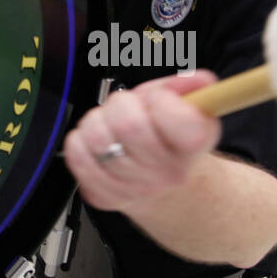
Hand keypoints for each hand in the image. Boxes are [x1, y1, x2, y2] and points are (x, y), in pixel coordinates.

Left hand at [62, 71, 221, 213]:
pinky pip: (78, 157)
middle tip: (126, 108)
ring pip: (98, 139)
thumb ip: (187, 88)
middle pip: (130, 126)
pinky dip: (80, 141)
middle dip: (120, 104)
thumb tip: (199, 80)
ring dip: (97, 122)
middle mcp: (169, 173)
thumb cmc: (168, 140)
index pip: (181, 120)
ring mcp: (137, 188)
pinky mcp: (107, 196)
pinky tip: (96, 144)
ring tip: (109, 126)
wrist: (163, 187)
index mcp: (194, 145)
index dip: (163, 100)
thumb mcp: (185, 109)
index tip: (160, 98)